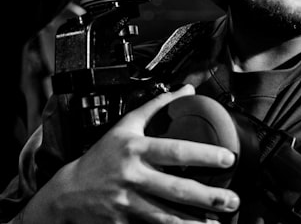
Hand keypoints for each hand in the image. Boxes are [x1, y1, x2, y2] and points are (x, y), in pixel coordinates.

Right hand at [23, 84, 241, 222]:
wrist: (69, 192)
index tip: (227, 159)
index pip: (174, 151)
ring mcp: (128, 202)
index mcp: (135, 149)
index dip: (203, 155)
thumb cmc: (102, 157)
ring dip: (194, 222)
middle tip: (231, 199)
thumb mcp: (124, 126)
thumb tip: (186, 90)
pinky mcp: (123, 223)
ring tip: (218, 223)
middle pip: (176, 188)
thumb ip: (156, 107)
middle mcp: (132, 176)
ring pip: (167, 215)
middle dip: (207, 196)